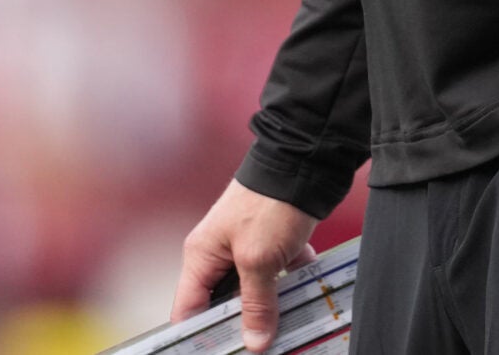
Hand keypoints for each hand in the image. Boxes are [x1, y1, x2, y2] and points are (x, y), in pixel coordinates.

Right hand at [174, 179, 316, 352]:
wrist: (303, 163)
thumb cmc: (269, 202)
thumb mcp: (259, 260)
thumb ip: (256, 303)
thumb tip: (255, 342)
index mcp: (201, 256)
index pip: (188, 309)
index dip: (200, 335)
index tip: (221, 351)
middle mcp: (218, 254)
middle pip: (224, 305)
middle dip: (243, 324)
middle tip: (262, 343)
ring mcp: (245, 248)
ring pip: (254, 292)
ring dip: (272, 306)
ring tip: (288, 326)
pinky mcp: (270, 244)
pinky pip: (276, 277)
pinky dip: (291, 285)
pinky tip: (309, 292)